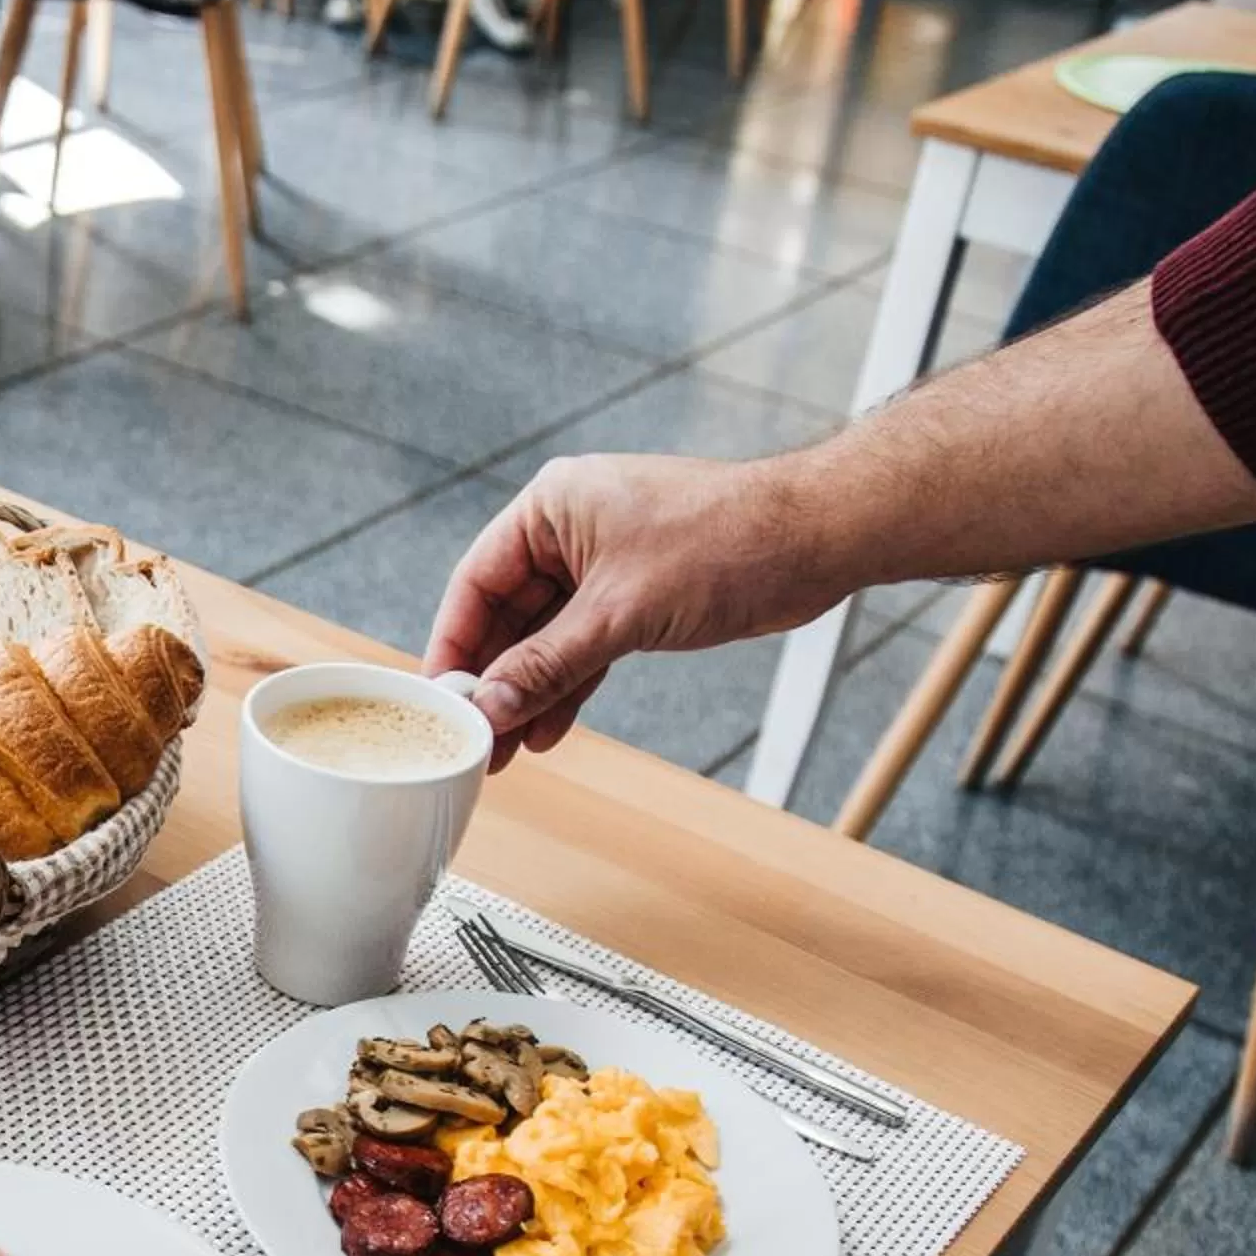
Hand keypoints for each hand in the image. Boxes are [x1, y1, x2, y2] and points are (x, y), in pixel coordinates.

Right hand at [423, 453, 852, 767]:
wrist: (815, 539)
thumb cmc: (727, 541)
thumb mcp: (620, 613)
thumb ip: (548, 664)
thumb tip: (492, 705)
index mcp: (552, 507)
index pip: (476, 582)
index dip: (453, 644)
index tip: (440, 697)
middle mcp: (570, 531)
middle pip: (507, 615)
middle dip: (493, 680)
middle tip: (473, 737)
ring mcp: (603, 565)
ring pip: (546, 638)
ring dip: (529, 692)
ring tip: (506, 748)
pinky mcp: (635, 595)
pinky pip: (583, 647)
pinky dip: (568, 685)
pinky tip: (549, 728)